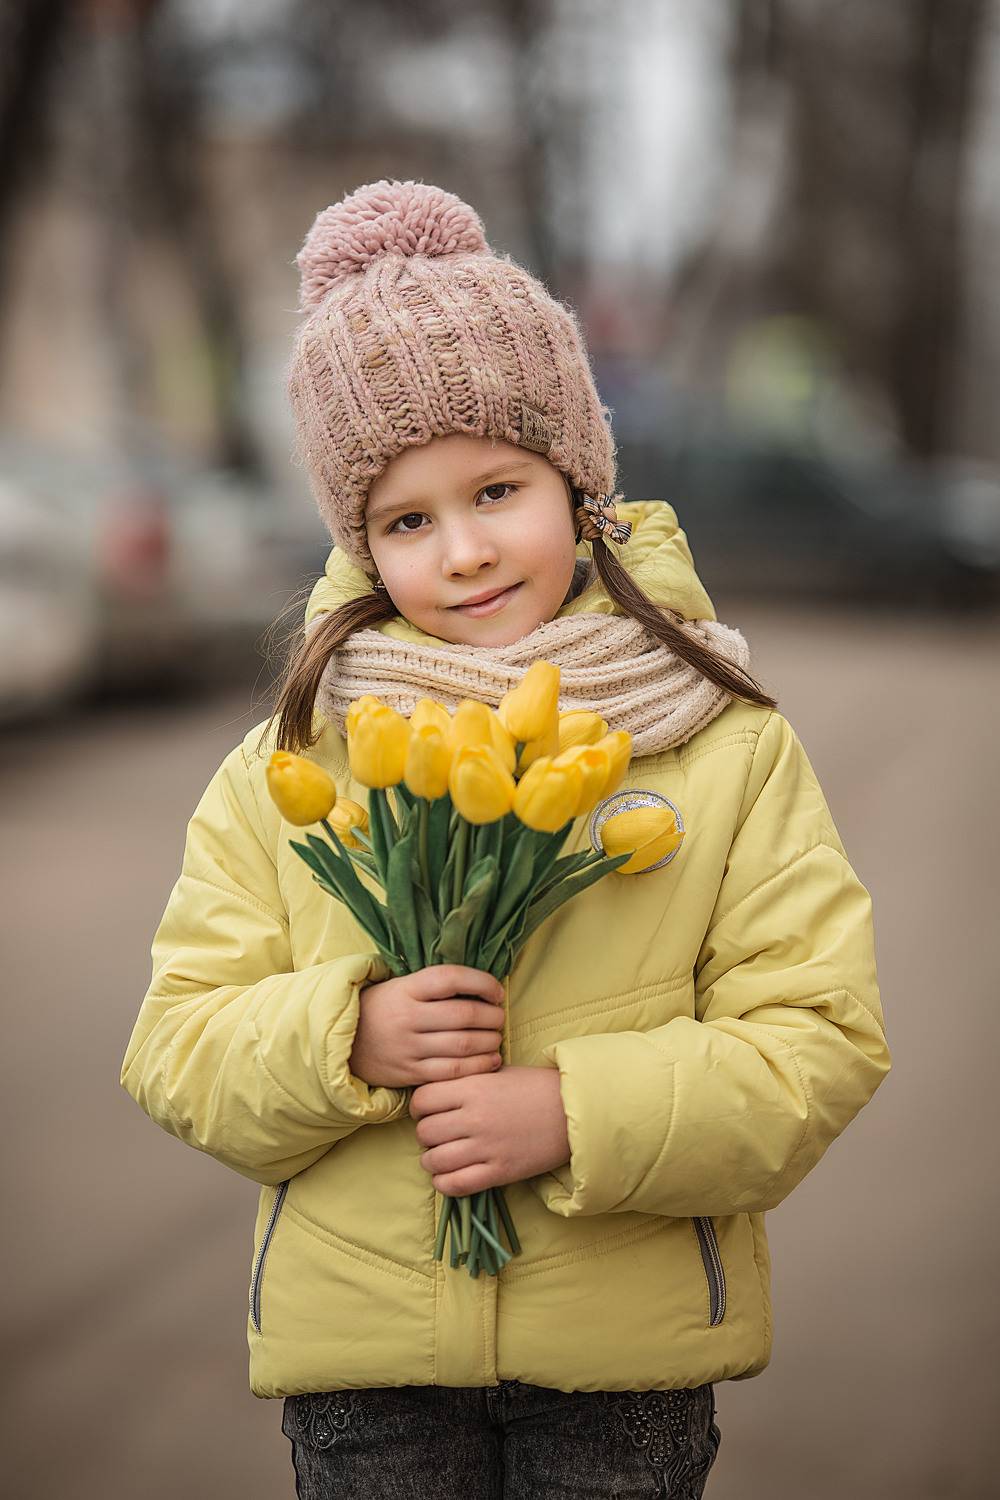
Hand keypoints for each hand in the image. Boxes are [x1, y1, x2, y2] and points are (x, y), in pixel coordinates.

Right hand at [350, 965, 505, 1088]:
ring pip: (462, 1045)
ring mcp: (408, 1047)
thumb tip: (483, 985)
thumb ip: (436, 986)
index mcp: (406, 989)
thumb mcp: (401, 986)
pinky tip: (491, 1060)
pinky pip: (452, 1072)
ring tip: (496, 1038)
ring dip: (489, 1042)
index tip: (497, 991)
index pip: (451, 978)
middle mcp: (407, 1017)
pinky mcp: (410, 1073)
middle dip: (492, 1016)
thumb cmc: (384, 1009)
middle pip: (463, 1015)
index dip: (481, 982)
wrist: (344, 1043)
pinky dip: (478, 1067)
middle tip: (500, 1017)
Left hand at [409, 1066, 570, 1195]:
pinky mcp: (499, 1172)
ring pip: (434, 1161)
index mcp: (472, 1088)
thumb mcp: (497, 1073)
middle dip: (426, 1134)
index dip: (420, 1107)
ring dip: (432, 1160)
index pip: (422, 1100)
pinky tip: (449, 1175)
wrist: (574, 1111)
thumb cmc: (535, 1087)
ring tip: (442, 1156)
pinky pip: (455, 1185)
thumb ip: (465, 1081)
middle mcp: (474, 1118)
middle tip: (438, 1134)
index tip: (428, 1111)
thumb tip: (434, 1093)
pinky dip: (444, 1183)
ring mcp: (486, 1147)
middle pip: (424, 1132)